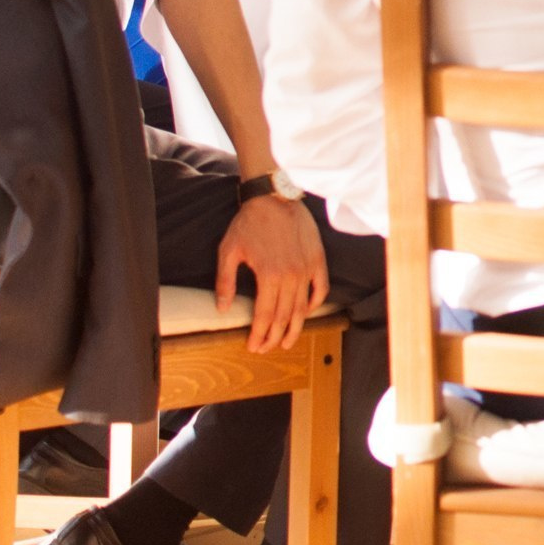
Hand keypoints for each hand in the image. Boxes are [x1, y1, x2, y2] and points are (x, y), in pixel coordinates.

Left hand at [216, 192, 328, 351]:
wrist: (275, 196)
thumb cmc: (249, 222)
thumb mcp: (228, 251)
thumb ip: (225, 282)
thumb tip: (223, 308)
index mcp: (269, 276)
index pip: (265, 316)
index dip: (259, 334)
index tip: (253, 346)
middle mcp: (291, 276)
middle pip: (284, 317)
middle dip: (274, 337)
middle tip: (267, 348)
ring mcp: (307, 269)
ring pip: (302, 308)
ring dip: (294, 328)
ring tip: (287, 341)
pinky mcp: (317, 260)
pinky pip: (320, 289)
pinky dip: (315, 304)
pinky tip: (306, 313)